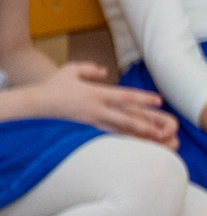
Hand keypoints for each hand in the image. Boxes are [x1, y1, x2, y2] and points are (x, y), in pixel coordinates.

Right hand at [13, 63, 178, 144]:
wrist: (34, 106)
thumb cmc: (52, 86)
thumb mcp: (71, 70)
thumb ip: (90, 69)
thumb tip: (105, 70)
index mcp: (96, 94)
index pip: (125, 96)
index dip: (143, 99)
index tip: (159, 100)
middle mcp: (96, 110)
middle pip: (126, 117)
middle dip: (145, 123)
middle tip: (163, 130)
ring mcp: (89, 123)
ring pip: (117, 130)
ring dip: (136, 135)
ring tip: (152, 141)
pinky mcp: (83, 132)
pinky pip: (104, 136)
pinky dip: (118, 140)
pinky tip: (130, 146)